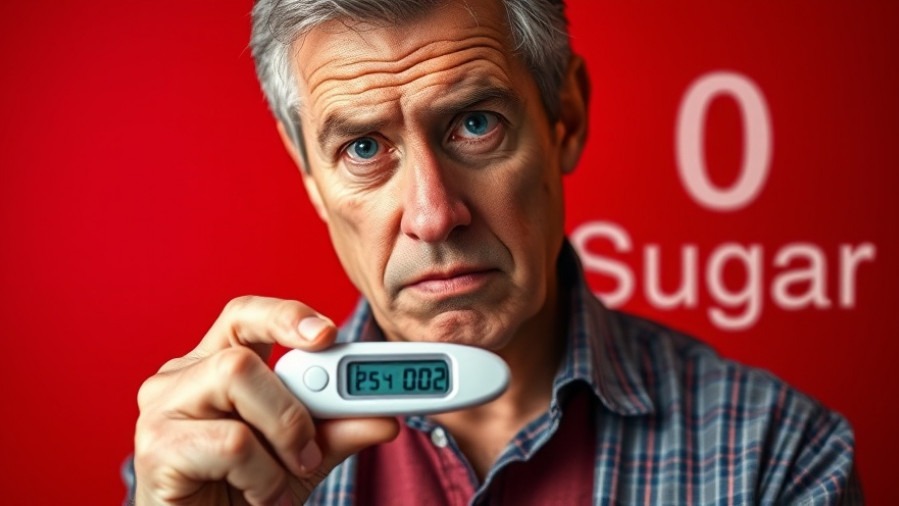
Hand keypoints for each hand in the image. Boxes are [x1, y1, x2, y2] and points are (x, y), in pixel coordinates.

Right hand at [133, 296, 398, 504]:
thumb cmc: (245, 493)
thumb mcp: (304, 457)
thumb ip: (339, 430)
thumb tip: (386, 417)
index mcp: (214, 365)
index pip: (246, 315)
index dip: (286, 315)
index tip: (328, 333)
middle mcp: (181, 378)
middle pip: (242, 353)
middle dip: (292, 404)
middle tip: (310, 448)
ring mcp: (162, 410)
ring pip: (234, 378)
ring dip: (280, 435)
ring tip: (284, 477)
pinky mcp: (156, 449)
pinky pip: (231, 441)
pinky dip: (263, 475)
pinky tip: (261, 496)